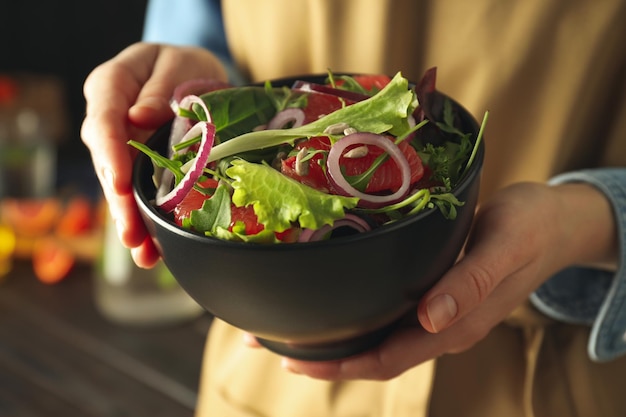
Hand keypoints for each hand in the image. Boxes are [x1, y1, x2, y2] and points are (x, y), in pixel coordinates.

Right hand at [81, 42, 226, 266]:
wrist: (192, 73)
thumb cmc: (184, 65)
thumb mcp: (179, 64)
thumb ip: (160, 88)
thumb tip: (140, 117)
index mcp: (111, 86)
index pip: (104, 121)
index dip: (111, 154)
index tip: (119, 182)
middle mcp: (110, 119)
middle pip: (107, 162)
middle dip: (120, 202)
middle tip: (132, 234)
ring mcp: (121, 146)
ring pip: (120, 185)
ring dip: (131, 220)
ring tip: (144, 253)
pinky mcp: (136, 165)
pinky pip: (137, 192)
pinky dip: (146, 220)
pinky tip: (153, 249)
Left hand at [278, 181, 616, 379]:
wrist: (555, 222)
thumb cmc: (531, 227)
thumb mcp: (505, 246)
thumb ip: (471, 283)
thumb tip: (431, 319)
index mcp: (456, 322)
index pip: (389, 356)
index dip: (342, 363)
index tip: (296, 359)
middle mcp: (441, 325)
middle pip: (374, 353)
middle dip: (324, 356)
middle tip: (270, 344)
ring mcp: (437, 312)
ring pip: (378, 337)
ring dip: (335, 338)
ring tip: (287, 329)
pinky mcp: (435, 293)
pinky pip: (389, 316)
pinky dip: (357, 316)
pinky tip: (334, 304)